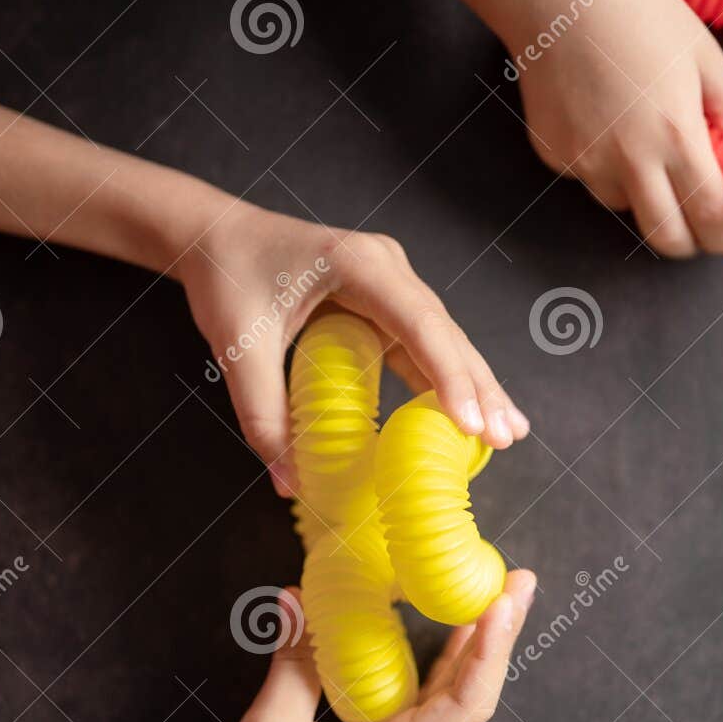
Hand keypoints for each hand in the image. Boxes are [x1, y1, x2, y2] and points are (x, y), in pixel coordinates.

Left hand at [181, 201, 527, 496]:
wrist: (215, 237)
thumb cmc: (227, 277)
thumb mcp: (239, 348)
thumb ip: (263, 416)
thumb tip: (288, 485)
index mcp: (357, 263)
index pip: (419, 323)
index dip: (450, 374)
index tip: (472, 422)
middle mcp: (386, 266)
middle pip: (445, 332)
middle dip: (478, 387)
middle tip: (507, 437)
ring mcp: (389, 281)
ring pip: (441, 339)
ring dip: (472, 384)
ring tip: (506, 432)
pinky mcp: (383, 299)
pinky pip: (420, 342)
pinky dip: (444, 378)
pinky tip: (468, 413)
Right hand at [206, 572, 535, 721]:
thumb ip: (291, 663)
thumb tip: (296, 597)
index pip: (464, 703)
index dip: (488, 650)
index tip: (504, 602)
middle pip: (475, 694)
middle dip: (501, 636)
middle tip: (521, 581)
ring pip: (458, 698)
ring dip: (480, 646)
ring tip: (502, 595)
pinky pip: (433, 702)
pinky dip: (449, 663)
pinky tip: (458, 632)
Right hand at [512, 0, 722, 257]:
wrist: (559, 1)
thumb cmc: (633, 14)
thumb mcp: (703, 51)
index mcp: (675, 135)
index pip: (709, 215)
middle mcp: (629, 161)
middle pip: (664, 239)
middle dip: (686, 238)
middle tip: (694, 217)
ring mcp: (586, 164)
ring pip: (623, 204)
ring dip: (640, 189)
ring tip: (637, 135)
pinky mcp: (556, 158)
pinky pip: (589, 177)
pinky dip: (602, 163)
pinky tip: (602, 117)